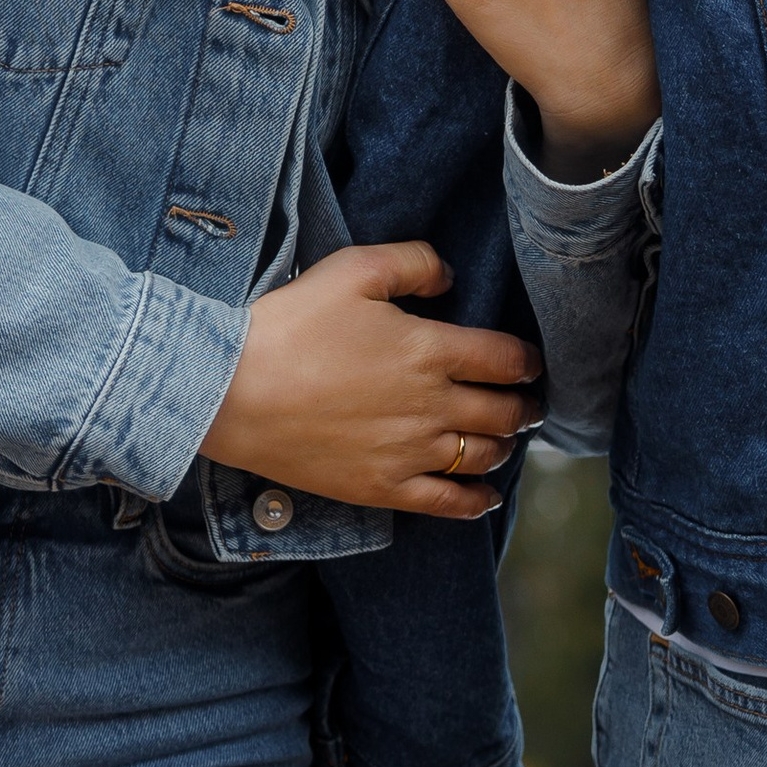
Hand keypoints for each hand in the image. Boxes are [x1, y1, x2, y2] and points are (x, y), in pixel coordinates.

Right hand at [203, 242, 542, 517]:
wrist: (234, 392)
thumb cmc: (292, 325)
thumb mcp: (353, 269)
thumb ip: (413, 263)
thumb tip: (451, 279)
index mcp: (430, 350)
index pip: (505, 360)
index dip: (527, 362)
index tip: (532, 364)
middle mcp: (432, 406)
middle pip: (503, 412)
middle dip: (525, 408)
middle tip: (529, 405)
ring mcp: (409, 453)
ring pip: (482, 456)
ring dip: (505, 448)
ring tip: (506, 441)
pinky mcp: (383, 488)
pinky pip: (447, 503)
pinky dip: (475, 501)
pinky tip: (484, 497)